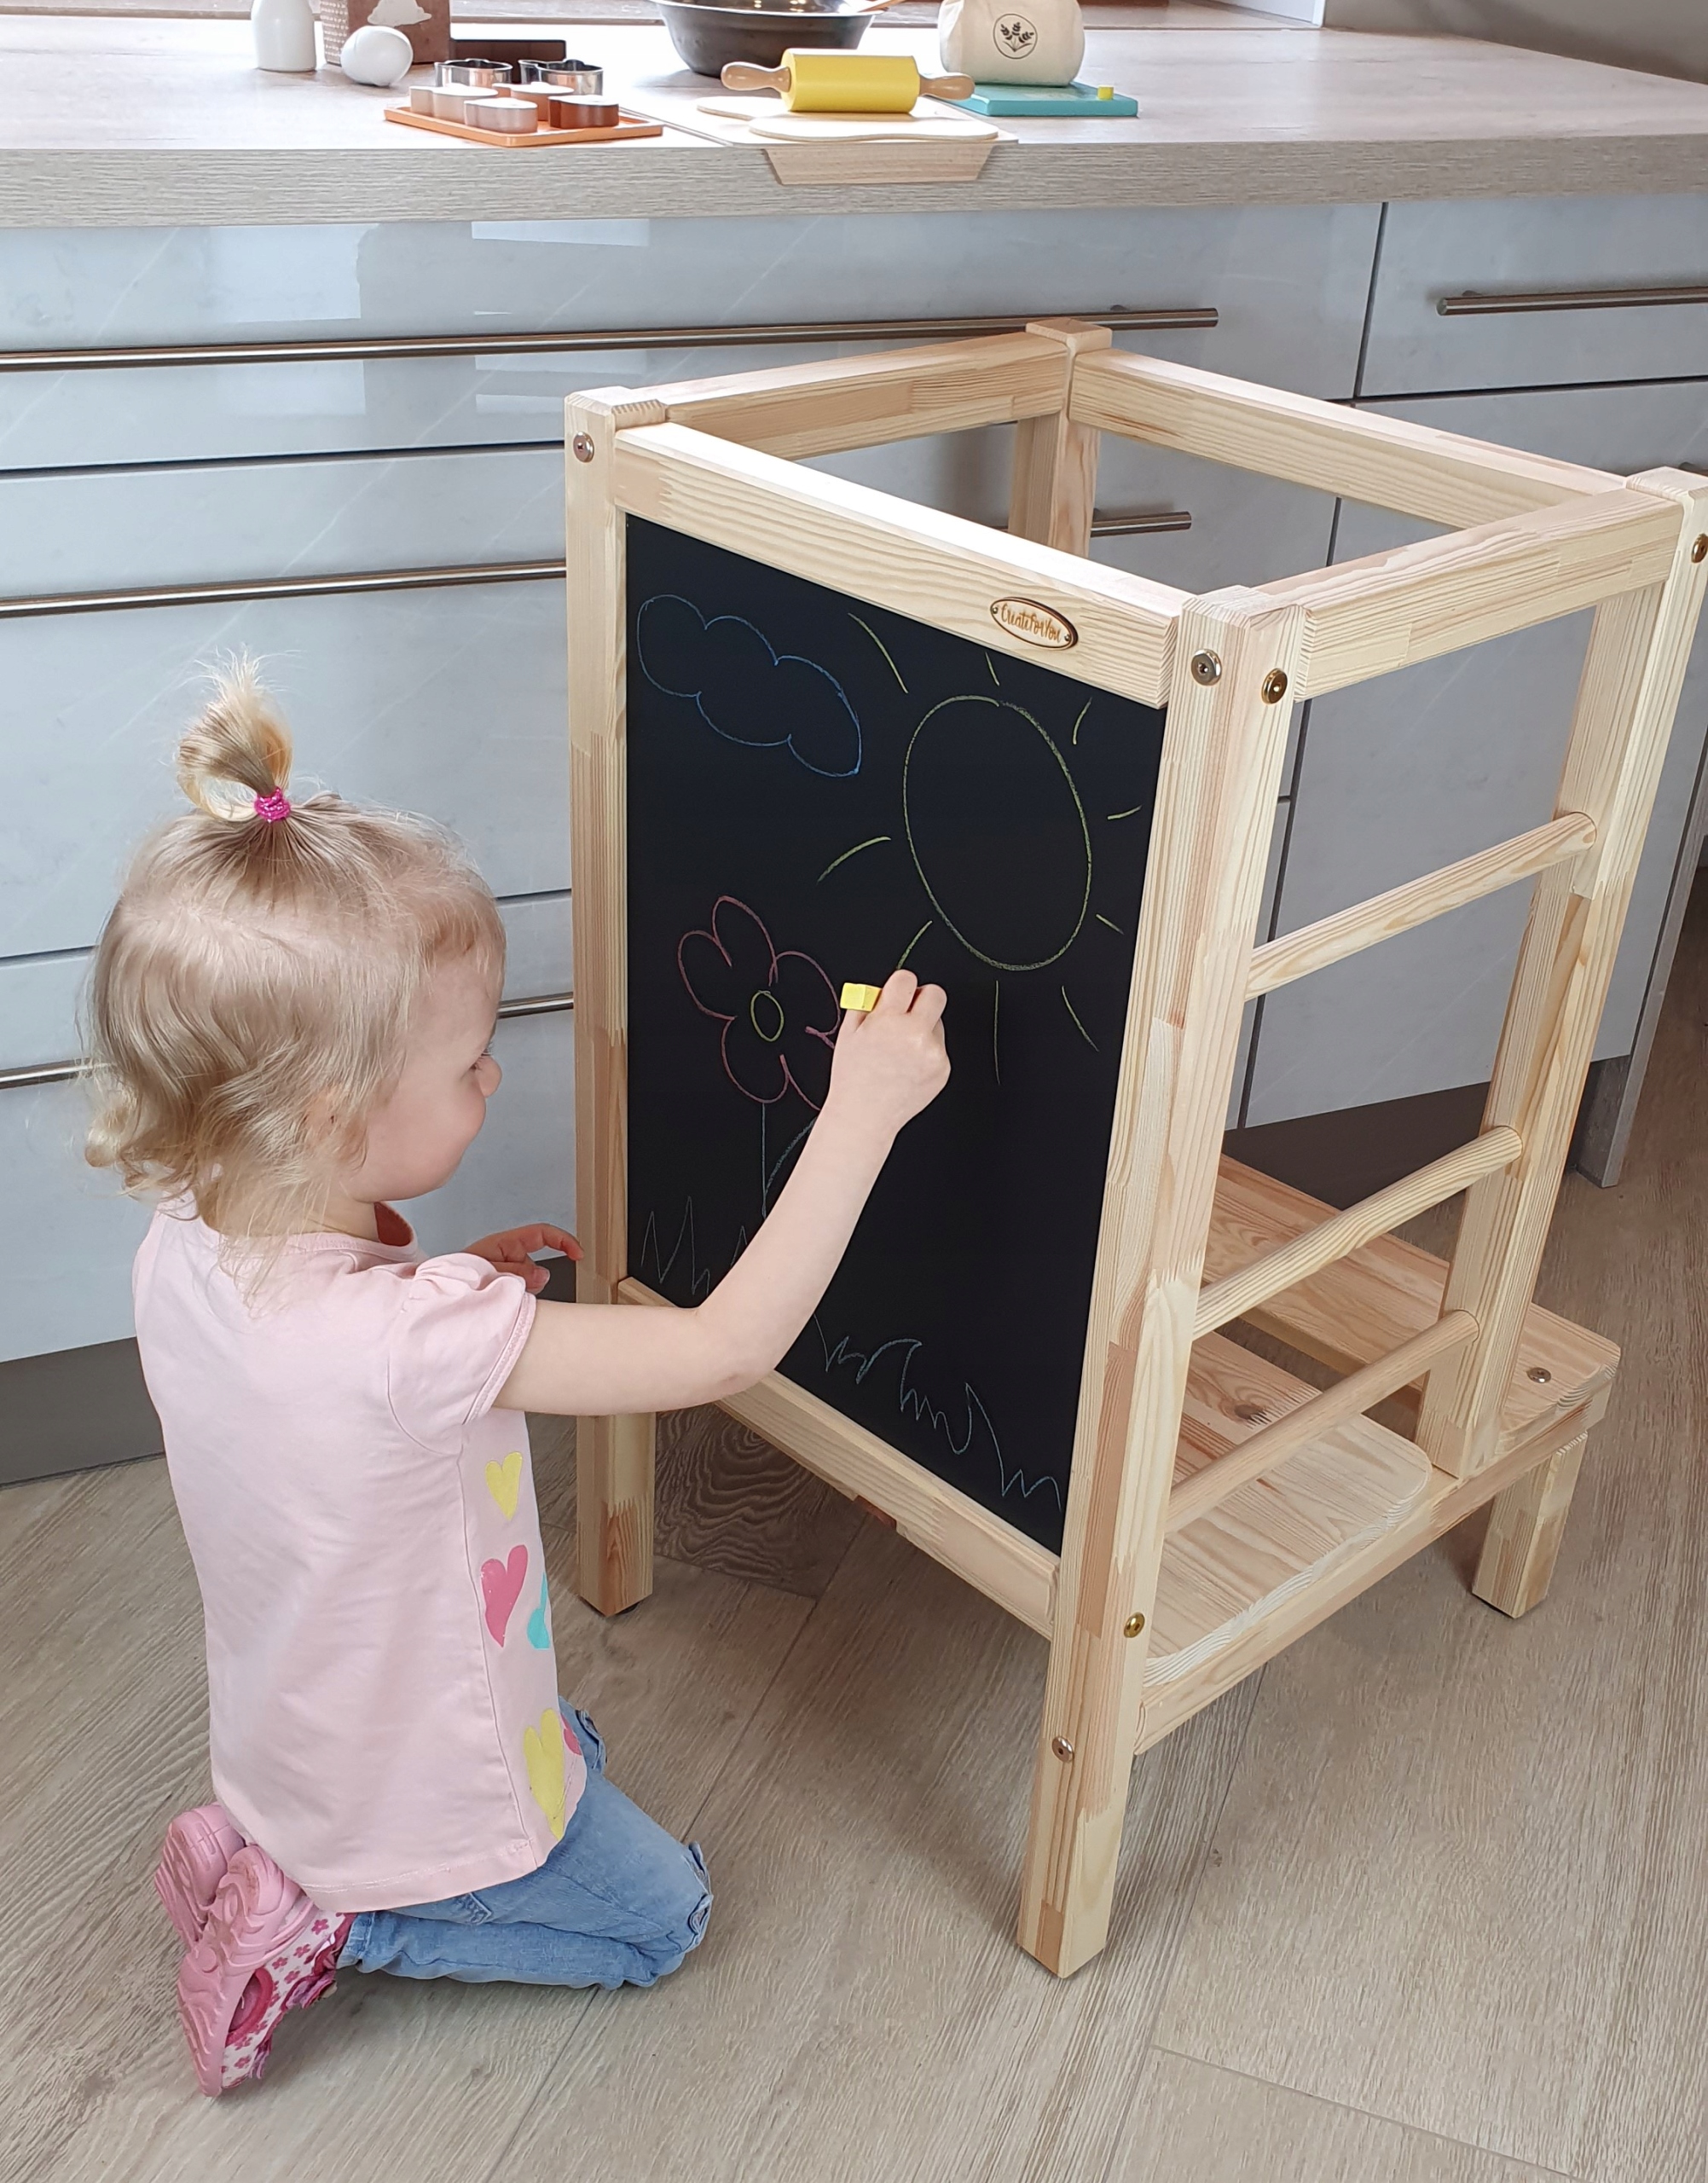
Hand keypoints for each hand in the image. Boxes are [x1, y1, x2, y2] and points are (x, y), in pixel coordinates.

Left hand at [463, 1223, 582, 1293]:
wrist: (436, 1295)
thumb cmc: (455, 1274)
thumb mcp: (488, 1269)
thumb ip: (516, 1272)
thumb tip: (543, 1275)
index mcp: (505, 1243)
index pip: (542, 1234)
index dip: (563, 1240)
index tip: (577, 1254)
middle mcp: (508, 1255)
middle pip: (537, 1263)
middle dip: (535, 1279)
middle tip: (521, 1291)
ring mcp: (506, 1272)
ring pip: (530, 1281)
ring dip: (523, 1291)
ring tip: (500, 1297)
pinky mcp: (504, 1286)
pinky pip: (521, 1292)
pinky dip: (517, 1299)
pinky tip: (502, 1303)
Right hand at [825, 970, 948, 1142]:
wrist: (864, 1116)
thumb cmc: (853, 1078)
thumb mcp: (848, 1033)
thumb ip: (866, 1004)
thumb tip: (882, 990)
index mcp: (888, 1020)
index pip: (907, 979)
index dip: (900, 985)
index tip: (897, 993)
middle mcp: (915, 1034)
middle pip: (936, 994)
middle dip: (922, 997)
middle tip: (908, 1011)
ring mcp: (932, 1053)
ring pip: (937, 1023)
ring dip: (923, 1028)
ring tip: (901, 1051)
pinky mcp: (943, 1068)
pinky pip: (939, 1047)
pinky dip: (926, 1052)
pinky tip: (908, 1067)